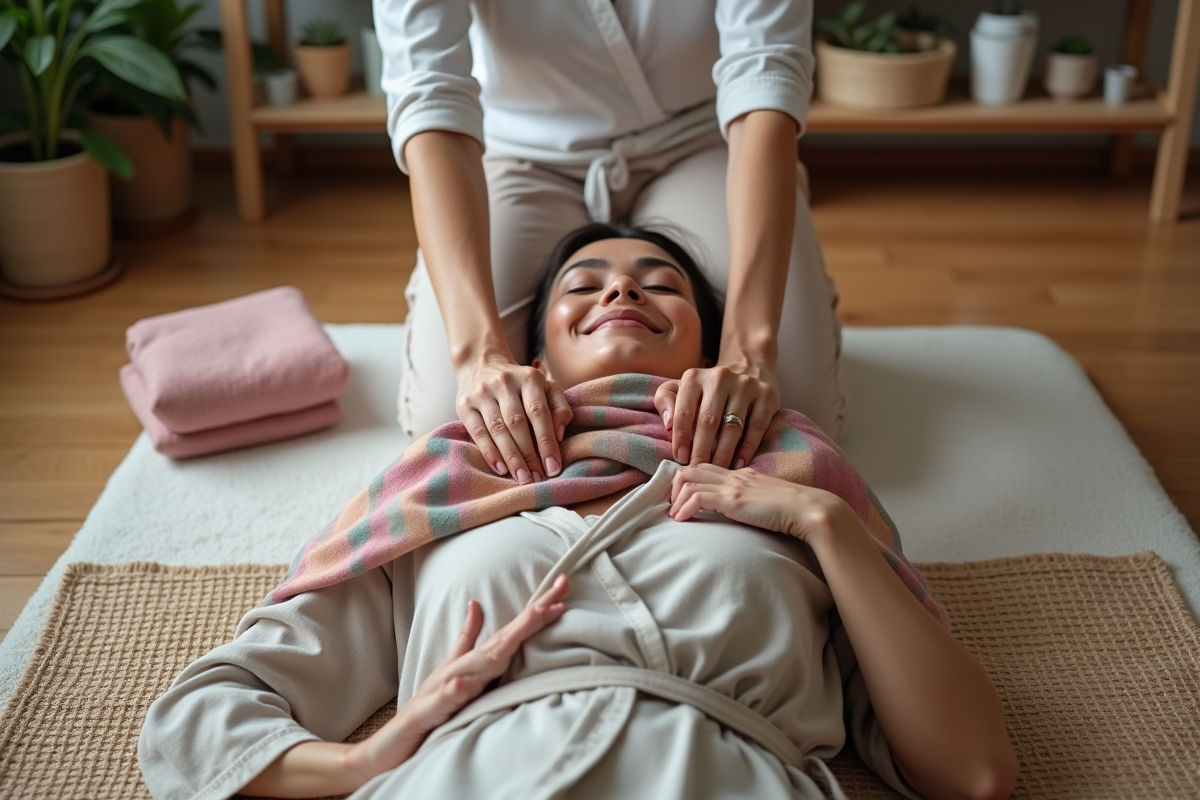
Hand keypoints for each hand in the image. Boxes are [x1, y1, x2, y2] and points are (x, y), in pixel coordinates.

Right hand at [349, 575, 570, 780]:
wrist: (394, 741)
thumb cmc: (431, 705)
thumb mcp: (453, 670)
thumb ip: (467, 639)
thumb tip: (477, 604)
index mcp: (473, 662)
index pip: (510, 633)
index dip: (535, 613)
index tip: (562, 592)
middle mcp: (461, 669)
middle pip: (501, 642)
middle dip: (529, 620)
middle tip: (555, 599)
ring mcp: (443, 688)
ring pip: (475, 667)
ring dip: (499, 649)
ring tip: (521, 632)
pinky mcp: (427, 711)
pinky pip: (444, 701)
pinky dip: (454, 691)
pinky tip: (463, 684)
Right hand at [456, 357, 573, 483]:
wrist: (481, 364)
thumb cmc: (521, 385)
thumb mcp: (545, 387)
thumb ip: (559, 407)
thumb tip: (560, 434)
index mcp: (529, 377)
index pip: (539, 413)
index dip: (547, 442)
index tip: (553, 467)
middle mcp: (504, 382)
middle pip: (517, 423)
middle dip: (529, 455)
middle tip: (538, 478)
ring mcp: (482, 393)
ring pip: (498, 429)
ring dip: (511, 457)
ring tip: (522, 478)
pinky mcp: (464, 404)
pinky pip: (478, 432)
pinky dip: (490, 453)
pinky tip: (501, 469)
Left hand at [654, 361, 778, 468]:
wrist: (748, 369)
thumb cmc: (707, 390)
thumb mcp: (680, 388)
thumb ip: (665, 401)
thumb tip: (668, 423)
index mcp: (694, 377)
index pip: (684, 411)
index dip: (681, 437)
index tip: (681, 458)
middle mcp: (720, 377)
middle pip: (708, 421)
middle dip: (701, 450)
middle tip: (698, 470)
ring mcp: (746, 385)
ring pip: (732, 427)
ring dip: (723, 453)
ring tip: (717, 471)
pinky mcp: (766, 396)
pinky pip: (756, 427)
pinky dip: (747, 449)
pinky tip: (738, 464)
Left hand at [668, 463, 851, 546]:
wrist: (809, 510)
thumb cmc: (793, 511)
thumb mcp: (765, 501)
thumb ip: (749, 501)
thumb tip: (736, 511)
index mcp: (742, 474)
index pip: (705, 467)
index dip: (687, 479)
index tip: (681, 497)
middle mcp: (734, 474)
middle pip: (691, 468)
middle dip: (675, 486)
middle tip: (673, 505)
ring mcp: (733, 485)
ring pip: (688, 480)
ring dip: (676, 499)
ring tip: (674, 515)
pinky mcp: (732, 499)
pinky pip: (697, 498)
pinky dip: (684, 508)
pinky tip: (681, 520)